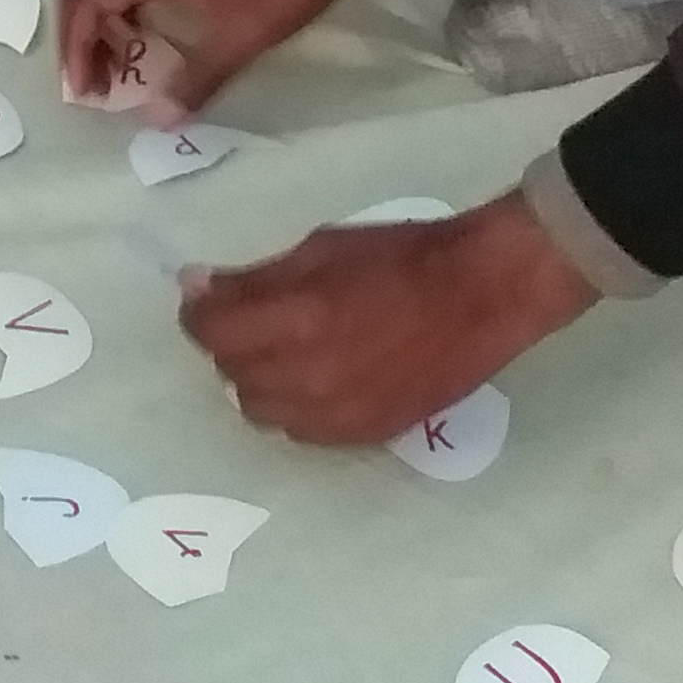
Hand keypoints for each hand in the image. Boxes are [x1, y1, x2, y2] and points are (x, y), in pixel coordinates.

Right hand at [55, 0, 388, 116]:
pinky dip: (125, 12)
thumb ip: (195, 80)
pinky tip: (149, 40)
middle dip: (80, 36)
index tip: (88, 91)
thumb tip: (155, 120)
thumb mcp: (241, 38)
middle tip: (96, 83)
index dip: (77, 48)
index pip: (87, 1)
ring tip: (120, 69)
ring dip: (102, 24)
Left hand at [179, 199, 597, 447]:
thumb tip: (198, 286)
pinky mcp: (363, 434)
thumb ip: (257, 277)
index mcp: (295, 321)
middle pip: (231, 373)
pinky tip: (315, 378)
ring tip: (283, 350)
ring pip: (261, 410)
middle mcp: (307, 378)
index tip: (206, 299)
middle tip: (251, 318)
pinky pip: (301, 431)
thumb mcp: (322, 249)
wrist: (485, 294)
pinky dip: (293, 405)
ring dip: (258, 379)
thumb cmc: (405, 257)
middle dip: (230, 343)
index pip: (211, 332)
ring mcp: (336, 415)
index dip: (200, 313)